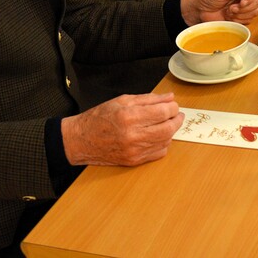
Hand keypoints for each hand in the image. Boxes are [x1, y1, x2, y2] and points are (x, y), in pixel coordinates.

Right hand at [61, 92, 183, 165]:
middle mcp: (132, 135)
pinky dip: (164, 144)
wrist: (80, 140)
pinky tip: (159, 136)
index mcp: (129, 117)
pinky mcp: (134, 161)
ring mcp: (133, 151)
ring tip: (168, 123)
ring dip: (171, 131)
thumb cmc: (99, 118)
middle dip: (177, 119)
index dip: (173, 107)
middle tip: (177, 114)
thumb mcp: (122, 101)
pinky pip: (158, 153)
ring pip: (165, 141)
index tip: (173, 105)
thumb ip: (148, 99)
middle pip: (168, 128)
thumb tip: (169, 97)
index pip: (163, 112)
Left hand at [181, 0, 257, 24]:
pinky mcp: (242, 17)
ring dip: (240, 14)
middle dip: (244, 8)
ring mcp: (245, 6)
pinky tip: (229, 17)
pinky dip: (239, 20)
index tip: (241, 3)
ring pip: (255, 12)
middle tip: (231, 8)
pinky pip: (249, 20)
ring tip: (228, 12)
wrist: (200, 11)